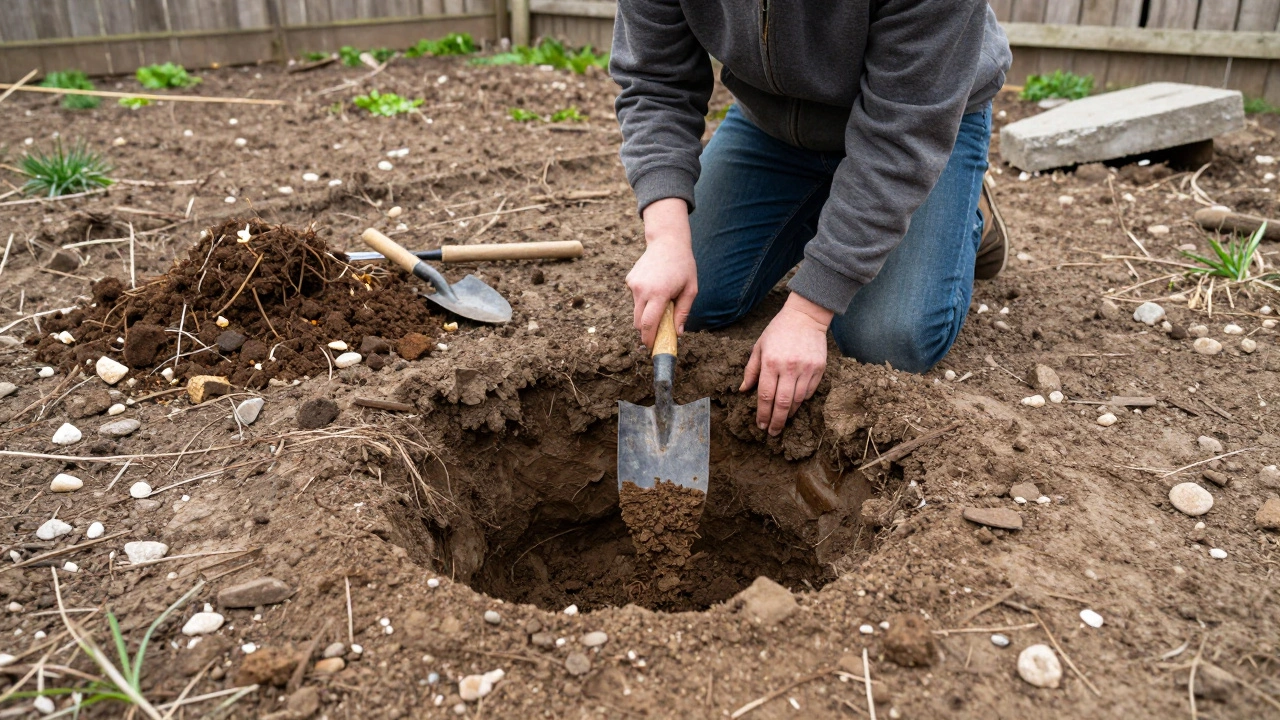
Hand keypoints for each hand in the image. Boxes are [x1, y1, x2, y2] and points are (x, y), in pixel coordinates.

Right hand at [626, 198, 697, 347]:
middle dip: (645, 331)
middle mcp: (642, 290)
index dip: (648, 338)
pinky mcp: (630, 280)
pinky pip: (635, 298)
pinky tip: (654, 287)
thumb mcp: (690, 289)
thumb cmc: (683, 266)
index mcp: (659, 293)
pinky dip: (643, 300)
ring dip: (645, 314)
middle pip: (638, 321)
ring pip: (636, 310)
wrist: (667, 242)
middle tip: (656, 333)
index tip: (651, 347)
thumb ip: (683, 312)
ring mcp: (633, 284)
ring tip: (660, 303)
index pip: (648, 323)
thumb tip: (677, 334)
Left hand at [740, 293, 833, 435]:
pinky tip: (795, 404)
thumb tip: (744, 390)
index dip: (762, 414)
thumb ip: (751, 370)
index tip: (760, 425)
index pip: (765, 396)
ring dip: (790, 414)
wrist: (805, 317)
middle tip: (772, 433)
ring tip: (782, 420)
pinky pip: (810, 392)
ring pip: (798, 401)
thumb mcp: (759, 347)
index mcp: (771, 363)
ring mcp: (806, 369)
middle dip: (776, 422)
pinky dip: (802, 401)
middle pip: (783, 404)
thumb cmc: (778, 331)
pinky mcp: (819, 369)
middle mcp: (789, 368)